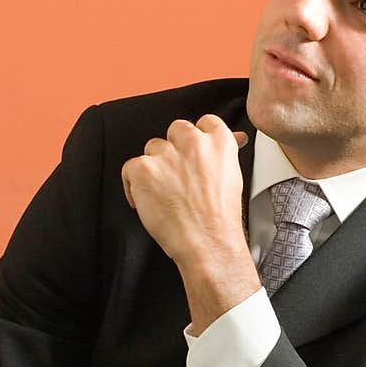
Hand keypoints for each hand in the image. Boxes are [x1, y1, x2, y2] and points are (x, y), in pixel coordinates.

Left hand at [121, 114, 249, 266]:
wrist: (207, 243)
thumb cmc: (220, 219)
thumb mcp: (233, 177)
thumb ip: (225, 153)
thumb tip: (235, 137)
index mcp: (219, 142)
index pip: (204, 123)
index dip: (197, 140)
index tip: (194, 156)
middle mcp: (193, 143)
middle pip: (176, 130)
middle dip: (175, 151)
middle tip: (179, 179)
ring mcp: (166, 155)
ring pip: (153, 148)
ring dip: (155, 168)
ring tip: (165, 194)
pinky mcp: (143, 169)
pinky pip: (130, 168)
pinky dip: (134, 185)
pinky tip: (147, 201)